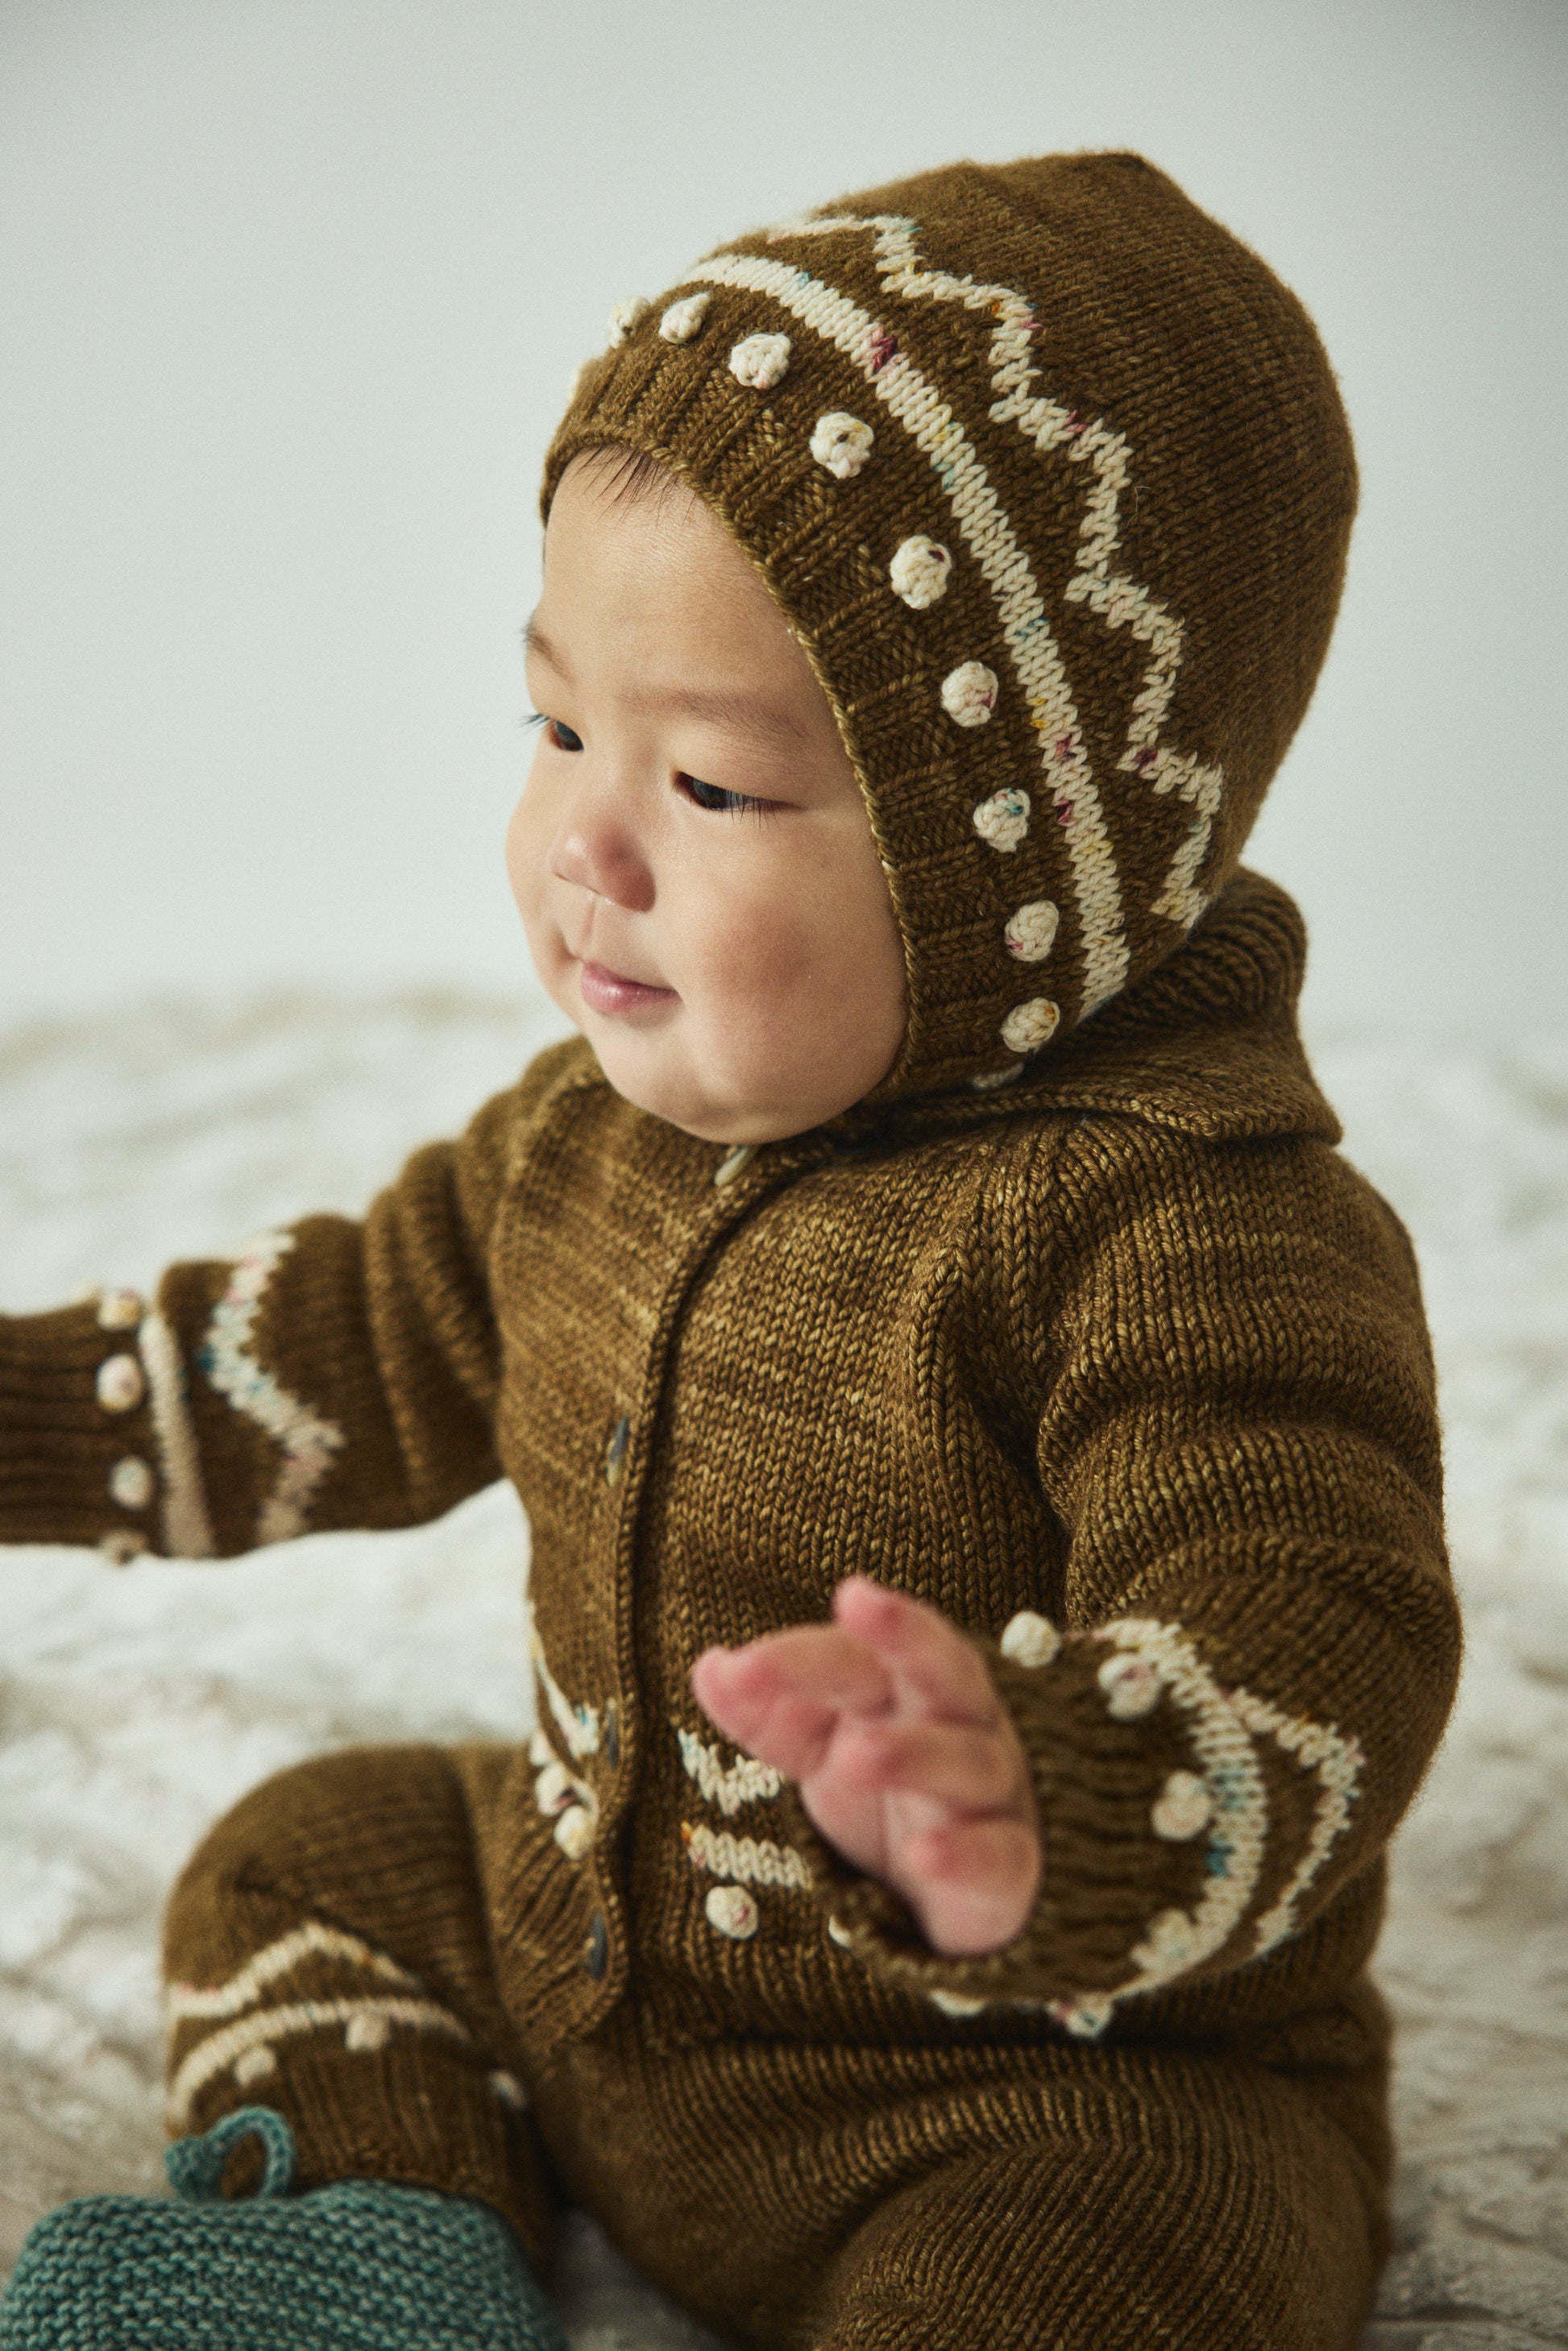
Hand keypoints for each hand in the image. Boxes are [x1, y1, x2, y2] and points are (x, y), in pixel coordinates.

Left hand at [690, 1576, 1039, 1957]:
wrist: (959, 1887)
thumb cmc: (887, 1793)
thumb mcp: (820, 1748)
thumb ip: (769, 1713)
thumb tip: (711, 1667)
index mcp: (905, 1687)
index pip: (856, 1657)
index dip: (799, 1657)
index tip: (742, 1665)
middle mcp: (959, 1725)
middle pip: (943, 1667)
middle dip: (905, 1633)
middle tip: (858, 1600)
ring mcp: (991, 1792)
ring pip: (968, 1761)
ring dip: (914, 1754)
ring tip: (855, 1756)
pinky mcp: (1011, 1865)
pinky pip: (999, 1855)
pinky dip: (966, 1853)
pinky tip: (924, 1857)